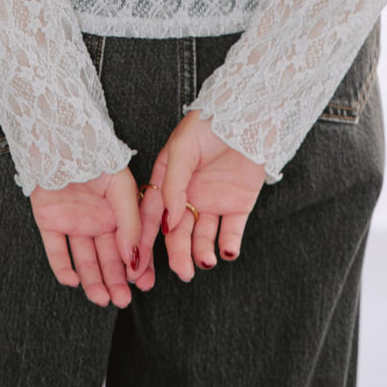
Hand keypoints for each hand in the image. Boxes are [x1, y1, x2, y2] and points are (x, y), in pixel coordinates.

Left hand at [29, 165, 155, 309]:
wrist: (61, 138)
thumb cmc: (96, 155)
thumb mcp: (122, 187)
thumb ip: (129, 222)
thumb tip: (135, 257)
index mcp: (117, 213)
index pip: (129, 246)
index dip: (138, 266)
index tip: (144, 284)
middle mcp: (96, 221)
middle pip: (107, 258)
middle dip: (116, 281)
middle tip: (123, 300)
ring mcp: (72, 223)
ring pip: (84, 259)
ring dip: (92, 281)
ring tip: (102, 299)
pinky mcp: (49, 222)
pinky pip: (56, 250)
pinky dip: (62, 267)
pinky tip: (72, 281)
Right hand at [148, 109, 267, 281]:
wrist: (247, 114)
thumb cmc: (208, 123)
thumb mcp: (182, 148)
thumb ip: (173, 185)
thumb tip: (168, 223)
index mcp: (168, 179)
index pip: (153, 215)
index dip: (145, 239)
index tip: (139, 263)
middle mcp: (189, 195)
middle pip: (178, 232)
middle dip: (178, 254)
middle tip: (181, 271)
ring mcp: (213, 201)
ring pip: (203, 236)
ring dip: (202, 253)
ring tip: (206, 261)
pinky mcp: (238, 205)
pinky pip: (232, 231)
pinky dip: (230, 245)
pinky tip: (227, 252)